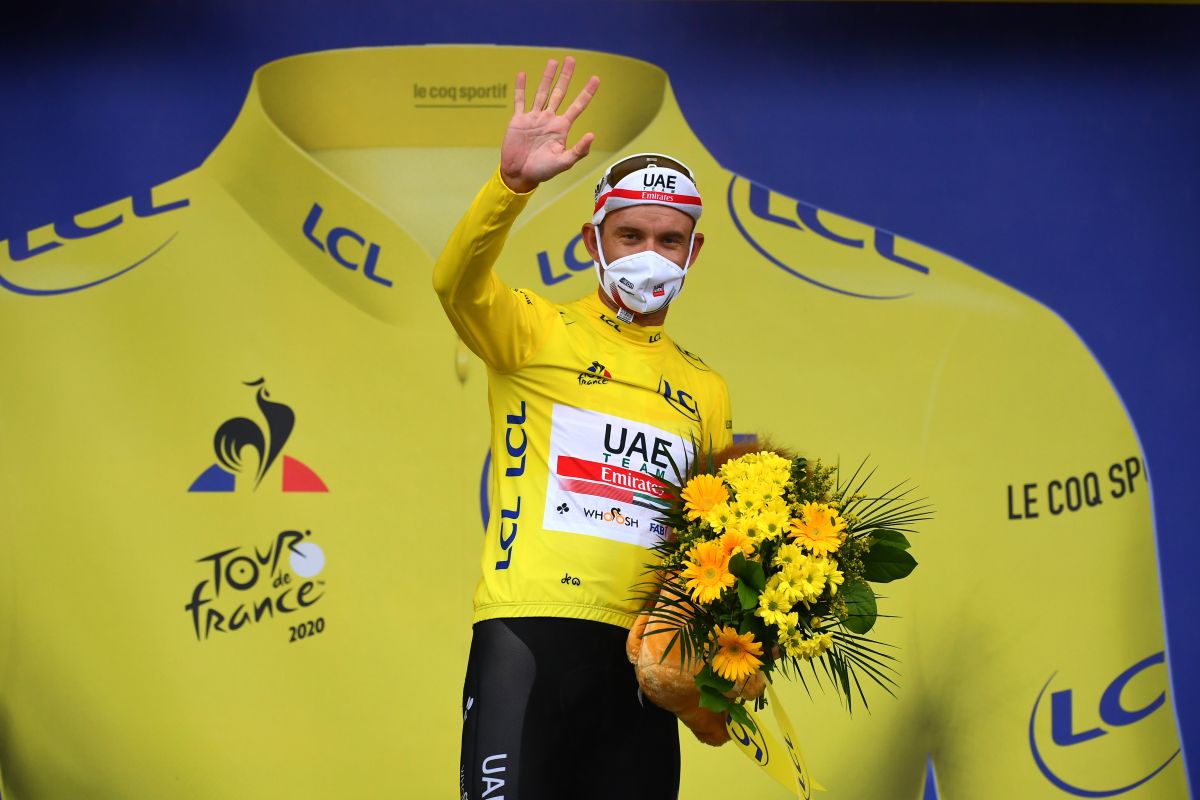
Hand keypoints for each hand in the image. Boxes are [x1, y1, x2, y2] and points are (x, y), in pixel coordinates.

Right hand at [500, 56, 599, 193]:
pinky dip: (521, 88)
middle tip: (571, 59)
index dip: (587, 92)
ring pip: (541, 92)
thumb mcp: (563, 163)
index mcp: (561, 128)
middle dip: (566, 76)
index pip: (577, 106)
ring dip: (547, 77)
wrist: (519, 175)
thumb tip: (592, 135)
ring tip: (553, 62)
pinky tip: (522, 75)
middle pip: (559, 93)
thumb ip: (578, 151)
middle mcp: (549, 119)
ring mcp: (534, 118)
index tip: (596, 78)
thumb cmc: (543, 171)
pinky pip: (520, 101)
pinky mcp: (519, 120)